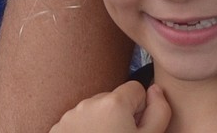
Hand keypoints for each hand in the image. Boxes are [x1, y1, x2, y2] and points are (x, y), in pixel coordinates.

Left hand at [50, 81, 170, 132]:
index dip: (141, 110)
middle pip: (113, 100)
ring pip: (94, 112)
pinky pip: (78, 123)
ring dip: (102, 125)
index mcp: (114, 103)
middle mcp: (89, 103)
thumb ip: (159, 112)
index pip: (135, 89)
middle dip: (119, 117)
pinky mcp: (58, 130)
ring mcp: (70, 116)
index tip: (138, 129)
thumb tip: (155, 89)